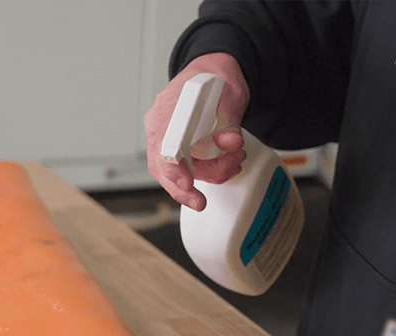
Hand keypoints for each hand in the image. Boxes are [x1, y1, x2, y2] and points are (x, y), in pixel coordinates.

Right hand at [144, 52, 250, 210]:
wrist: (213, 72)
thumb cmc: (216, 79)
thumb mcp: (230, 93)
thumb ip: (229, 119)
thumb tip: (230, 144)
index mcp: (169, 107)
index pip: (162, 143)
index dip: (172, 167)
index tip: (186, 182)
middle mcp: (161, 126)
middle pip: (162, 166)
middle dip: (182, 188)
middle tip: (200, 202)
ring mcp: (166, 139)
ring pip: (177, 172)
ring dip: (209, 174)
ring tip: (234, 160)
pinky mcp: (176, 148)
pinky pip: (186, 169)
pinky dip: (208, 172)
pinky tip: (226, 164)